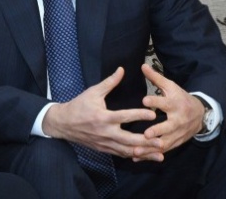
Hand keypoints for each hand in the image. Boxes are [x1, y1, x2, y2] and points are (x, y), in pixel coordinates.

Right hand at [43, 67, 159, 159]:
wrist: (63, 123)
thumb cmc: (78, 105)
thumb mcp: (92, 92)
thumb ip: (109, 82)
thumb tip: (122, 69)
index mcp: (103, 117)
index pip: (124, 117)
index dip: (139, 115)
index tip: (153, 114)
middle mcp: (106, 132)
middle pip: (129, 140)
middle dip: (147, 142)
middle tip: (162, 142)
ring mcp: (105, 143)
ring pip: (128, 150)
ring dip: (145, 153)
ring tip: (160, 154)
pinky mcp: (104, 149)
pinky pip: (122, 154)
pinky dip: (135, 156)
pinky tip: (146, 156)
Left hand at [139, 64, 204, 160]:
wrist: (201, 114)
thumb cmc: (180, 98)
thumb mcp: (171, 86)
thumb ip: (156, 78)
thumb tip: (142, 65)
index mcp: (175, 104)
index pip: (165, 102)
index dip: (156, 101)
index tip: (144, 100)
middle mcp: (177, 120)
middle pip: (168, 127)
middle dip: (158, 131)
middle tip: (146, 134)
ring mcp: (177, 133)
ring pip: (164, 142)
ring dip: (150, 148)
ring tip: (136, 150)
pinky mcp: (175, 142)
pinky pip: (162, 150)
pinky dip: (150, 155)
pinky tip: (135, 157)